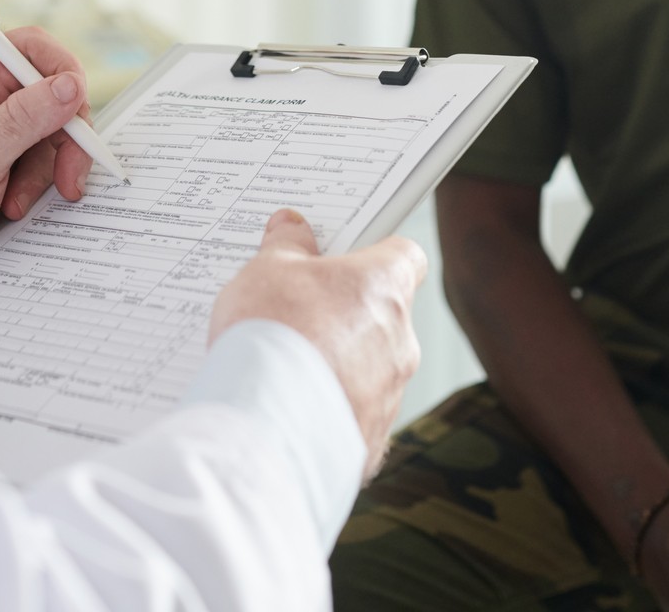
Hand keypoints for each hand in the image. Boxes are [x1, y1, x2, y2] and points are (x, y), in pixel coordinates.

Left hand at [0, 36, 91, 286]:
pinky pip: (46, 162)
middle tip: (67, 172)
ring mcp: (1, 133)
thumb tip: (69, 86)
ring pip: (55, 133)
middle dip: (66, 136)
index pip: (28, 49)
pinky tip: (16, 206)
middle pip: (53, 95)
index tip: (76, 101)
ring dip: (49, 171)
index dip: (60, 67)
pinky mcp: (9, 162)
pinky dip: (41, 186)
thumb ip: (24, 119)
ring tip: (18, 201)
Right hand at [209, 210, 427, 479]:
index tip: (346, 256)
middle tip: (298, 315)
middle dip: (345, 316)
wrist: (263, 427)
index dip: (377, 253)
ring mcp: (390, 396)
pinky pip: (355, 418)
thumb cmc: (271, 336)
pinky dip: (329, 412)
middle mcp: (401, 342)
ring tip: (284, 368)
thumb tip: (292, 226)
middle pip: (383, 317)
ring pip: (370, 371)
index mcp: (384, 287)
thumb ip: (286, 245)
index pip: (405, 257)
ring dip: (338, 366)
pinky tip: (290, 409)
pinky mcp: (371, 441)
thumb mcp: (266, 270)